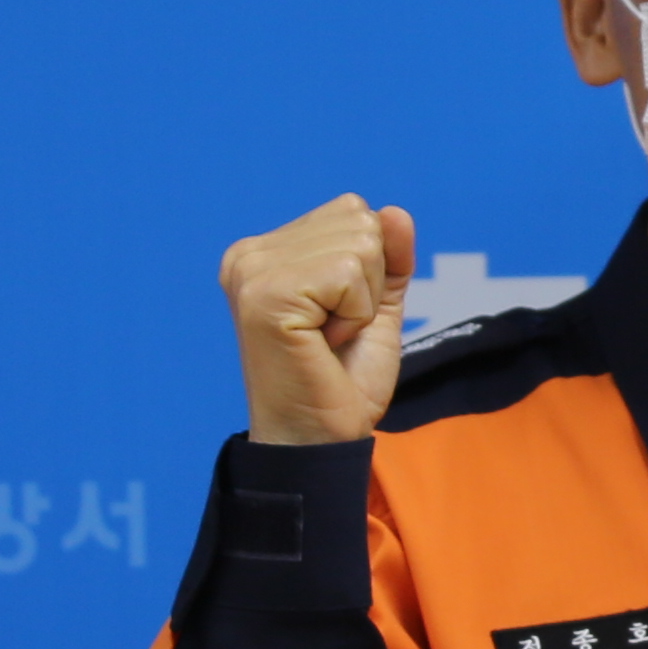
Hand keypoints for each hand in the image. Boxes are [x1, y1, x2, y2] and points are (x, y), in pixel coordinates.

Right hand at [220, 196, 415, 444]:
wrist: (321, 438)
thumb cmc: (342, 379)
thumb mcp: (376, 306)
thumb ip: (388, 257)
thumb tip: (396, 212)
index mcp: (268, 251)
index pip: (352, 210)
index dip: (369, 268)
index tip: (336, 317)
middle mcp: (251, 254)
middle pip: (359, 220)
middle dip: (368, 284)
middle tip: (332, 332)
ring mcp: (253, 271)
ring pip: (360, 244)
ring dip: (361, 302)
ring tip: (327, 338)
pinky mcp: (266, 293)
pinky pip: (349, 273)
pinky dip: (354, 315)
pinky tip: (323, 343)